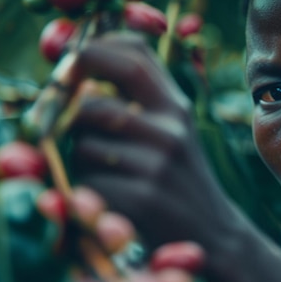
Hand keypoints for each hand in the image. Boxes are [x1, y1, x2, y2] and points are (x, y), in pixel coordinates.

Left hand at [69, 32, 232, 250]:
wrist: (213, 231)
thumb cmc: (178, 178)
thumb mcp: (170, 132)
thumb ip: (136, 102)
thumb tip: (75, 81)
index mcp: (175, 105)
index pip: (132, 54)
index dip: (92, 49)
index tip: (70, 62)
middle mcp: (170, 126)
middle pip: (91, 102)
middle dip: (68, 120)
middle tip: (68, 131)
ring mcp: (159, 161)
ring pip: (82, 143)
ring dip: (79, 159)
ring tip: (102, 171)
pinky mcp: (145, 196)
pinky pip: (88, 180)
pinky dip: (87, 190)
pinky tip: (110, 197)